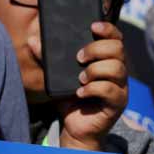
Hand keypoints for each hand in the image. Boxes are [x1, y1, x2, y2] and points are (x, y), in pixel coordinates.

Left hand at [58, 21, 128, 152]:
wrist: (74, 127)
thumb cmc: (69, 98)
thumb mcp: (56, 76)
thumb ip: (47, 58)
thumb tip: (33, 40)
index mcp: (107, 60)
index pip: (116, 38)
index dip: (108, 29)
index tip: (92, 26)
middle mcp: (118, 71)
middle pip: (118, 49)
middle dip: (96, 49)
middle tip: (78, 57)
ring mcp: (120, 87)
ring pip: (117, 68)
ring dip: (95, 70)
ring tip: (80, 78)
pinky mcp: (118, 103)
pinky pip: (110, 90)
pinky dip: (93, 89)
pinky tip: (80, 92)